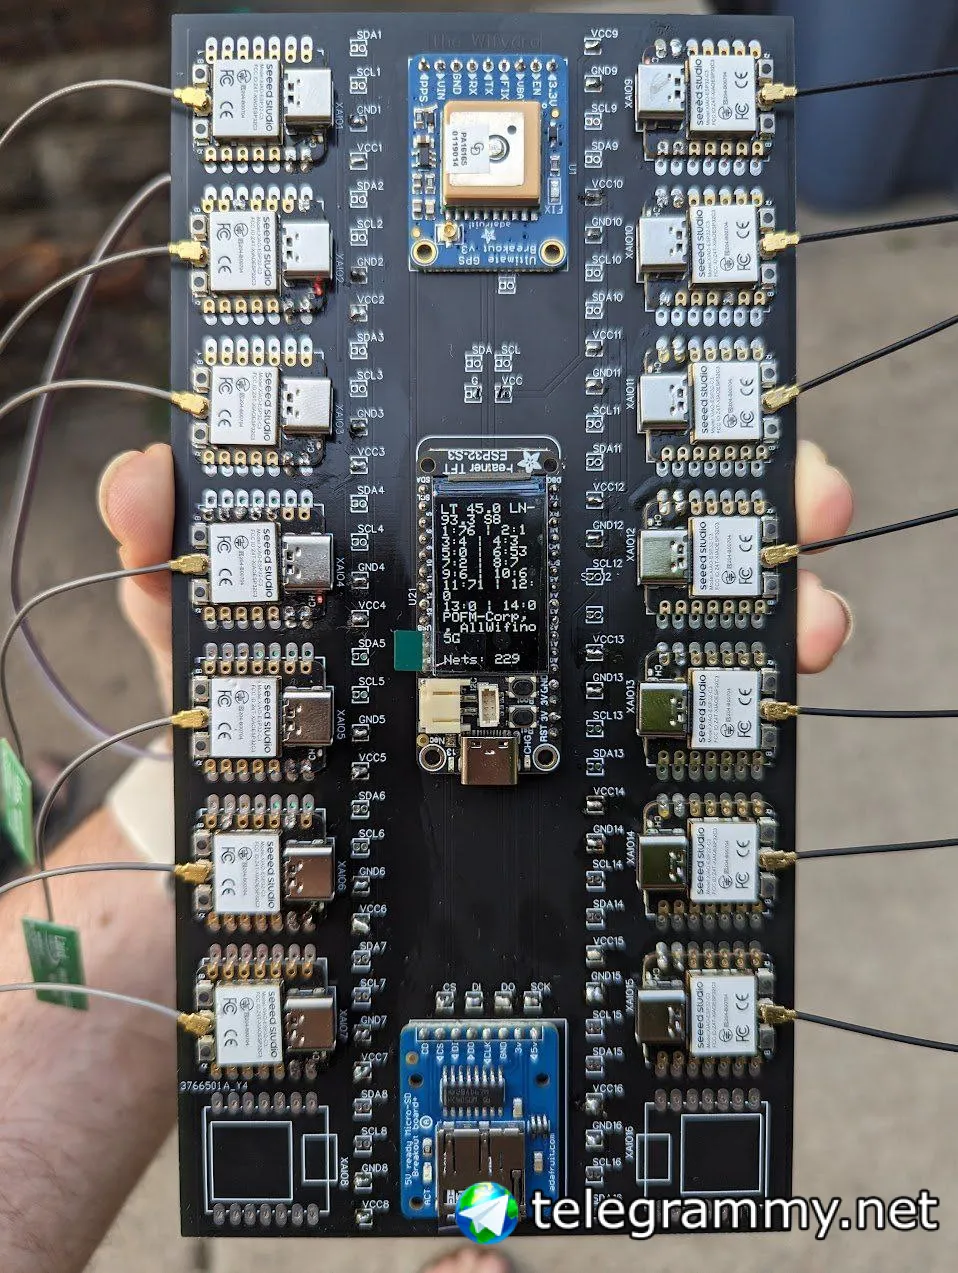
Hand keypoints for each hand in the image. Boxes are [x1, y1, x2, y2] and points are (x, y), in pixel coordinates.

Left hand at [97, 439, 853, 681]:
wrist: (265, 820)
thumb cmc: (243, 694)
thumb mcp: (199, 608)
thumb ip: (168, 539)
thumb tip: (148, 476)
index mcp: (438, 519)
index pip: (549, 439)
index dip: (634, 409)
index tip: (714, 392)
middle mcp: (516, 573)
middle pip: (649, 516)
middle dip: (741, 499)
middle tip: (804, 502)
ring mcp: (548, 658)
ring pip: (682, 612)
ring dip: (763, 606)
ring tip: (804, 621)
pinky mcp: (565, 745)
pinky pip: (659, 715)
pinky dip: (723, 703)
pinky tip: (757, 701)